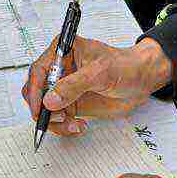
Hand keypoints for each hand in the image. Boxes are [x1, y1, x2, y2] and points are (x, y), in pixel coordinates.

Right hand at [21, 36, 171, 134]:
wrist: (141, 81)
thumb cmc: (125, 66)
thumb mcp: (100, 73)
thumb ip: (74, 86)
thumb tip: (49, 99)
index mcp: (63, 51)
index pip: (38, 70)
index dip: (35, 90)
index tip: (39, 107)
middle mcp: (60, 69)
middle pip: (36, 91)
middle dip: (43, 108)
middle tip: (59, 118)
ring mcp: (65, 88)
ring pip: (44, 108)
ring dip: (54, 121)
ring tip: (72, 125)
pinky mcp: (71, 103)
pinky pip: (57, 118)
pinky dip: (63, 126)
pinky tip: (78, 126)